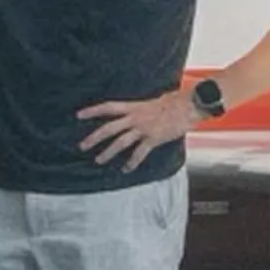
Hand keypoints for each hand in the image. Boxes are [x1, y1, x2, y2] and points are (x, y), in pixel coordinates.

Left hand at [77, 90, 197, 170]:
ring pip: (121, 142)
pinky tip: (126, 169)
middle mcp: (135, 118)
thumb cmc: (176, 100)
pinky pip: (139, 153)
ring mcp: (144, 129)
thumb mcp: (155, 99)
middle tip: (82, 146)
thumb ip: (144, 106)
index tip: (78, 115)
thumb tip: (142, 107)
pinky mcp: (154, 139)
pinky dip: (132, 162)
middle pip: (109, 128)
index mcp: (134, 107)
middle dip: (94, 138)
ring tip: (98, 160)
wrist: (190, 105)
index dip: (92, 111)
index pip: (108, 107)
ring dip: (108, 152)